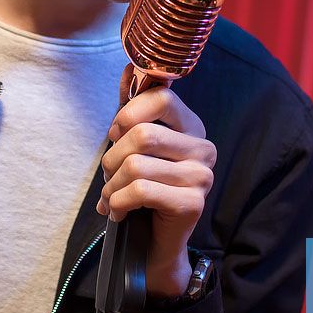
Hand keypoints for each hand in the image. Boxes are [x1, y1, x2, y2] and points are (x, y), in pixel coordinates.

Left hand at [96, 75, 216, 297]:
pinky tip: (118, 211)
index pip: (163, 98)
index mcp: (192, 129)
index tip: (115, 134)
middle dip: (112, 158)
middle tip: (108, 176)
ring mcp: (202, 177)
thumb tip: (129, 67)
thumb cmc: (144, 191)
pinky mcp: (193, 204)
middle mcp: (204, 149)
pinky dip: (118, 202)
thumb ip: (132, 108)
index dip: (129, 114)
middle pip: (143, 134)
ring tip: (111, 197)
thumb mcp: (135, 147)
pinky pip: (141, 191)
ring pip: (136, 165)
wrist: (154, 245)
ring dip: (110, 185)